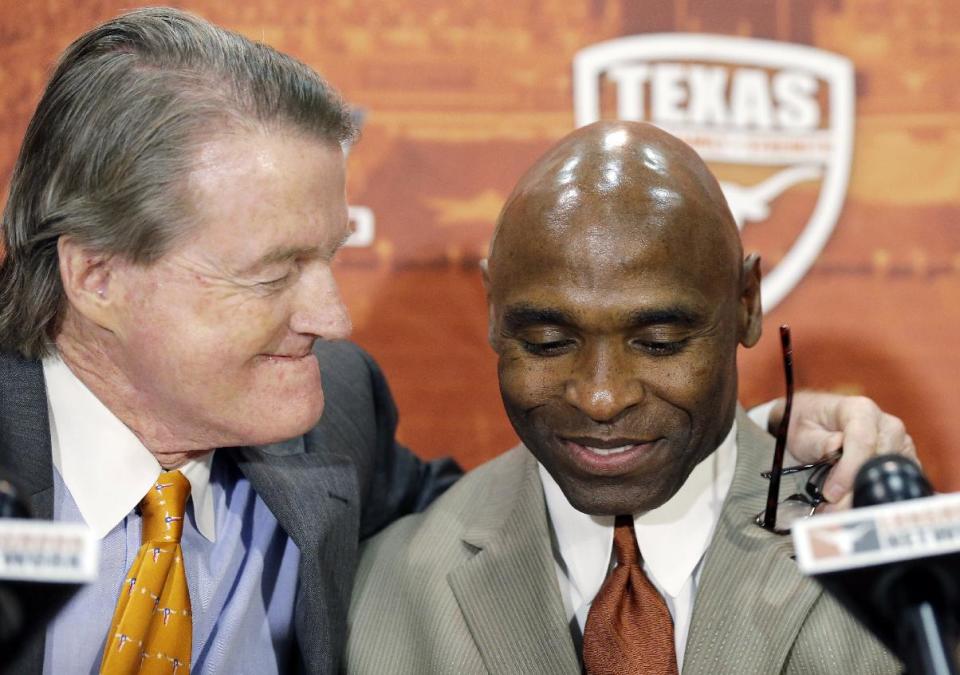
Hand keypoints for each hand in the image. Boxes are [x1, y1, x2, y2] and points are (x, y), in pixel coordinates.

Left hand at [769, 392, 917, 511]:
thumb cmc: (808, 424)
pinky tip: (852, 508)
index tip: (831, 493)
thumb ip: (818, 441)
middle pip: (879, 463)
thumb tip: (836, 446)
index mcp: (860, 410)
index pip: (863, 441)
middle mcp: (886, 424)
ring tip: (836, 512)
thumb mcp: (802, 430)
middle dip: (854, 492)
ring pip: (890, 478)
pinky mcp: (903, 461)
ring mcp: (899, 442)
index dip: (848, 471)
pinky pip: (896, 484)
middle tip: (831, 511)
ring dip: (863, 499)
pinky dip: (875, 499)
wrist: (815, 421)